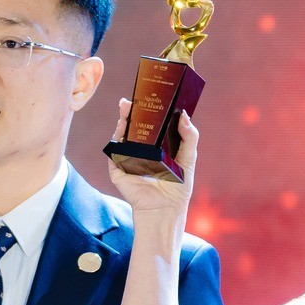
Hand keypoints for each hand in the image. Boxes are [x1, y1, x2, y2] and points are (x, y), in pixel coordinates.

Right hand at [105, 104, 196, 242]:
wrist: (165, 210)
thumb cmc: (178, 187)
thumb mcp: (188, 158)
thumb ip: (189, 137)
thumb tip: (184, 116)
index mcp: (157, 146)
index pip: (152, 124)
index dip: (151, 109)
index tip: (152, 95)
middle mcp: (141, 150)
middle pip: (134, 126)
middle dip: (132, 111)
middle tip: (134, 99)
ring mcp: (128, 158)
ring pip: (122, 134)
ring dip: (123, 120)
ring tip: (127, 108)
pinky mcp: (118, 168)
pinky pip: (115, 150)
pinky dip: (117, 139)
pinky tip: (122, 130)